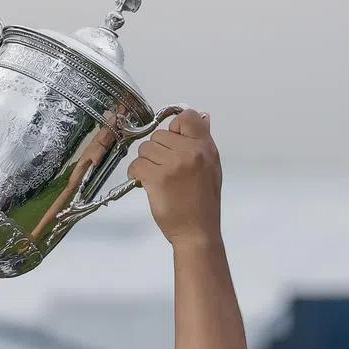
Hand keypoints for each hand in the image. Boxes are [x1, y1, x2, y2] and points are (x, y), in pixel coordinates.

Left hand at [127, 109, 222, 249]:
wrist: (197, 231)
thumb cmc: (204, 204)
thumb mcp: (212, 168)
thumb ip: (204, 142)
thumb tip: (203, 117)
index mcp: (204, 147)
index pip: (187, 117)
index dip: (175, 128)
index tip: (172, 142)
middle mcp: (189, 152)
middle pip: (159, 135)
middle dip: (156, 151)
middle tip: (162, 168)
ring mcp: (172, 165)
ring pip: (145, 149)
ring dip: (145, 162)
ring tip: (154, 177)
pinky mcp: (156, 179)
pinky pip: (136, 165)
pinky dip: (135, 173)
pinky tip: (143, 182)